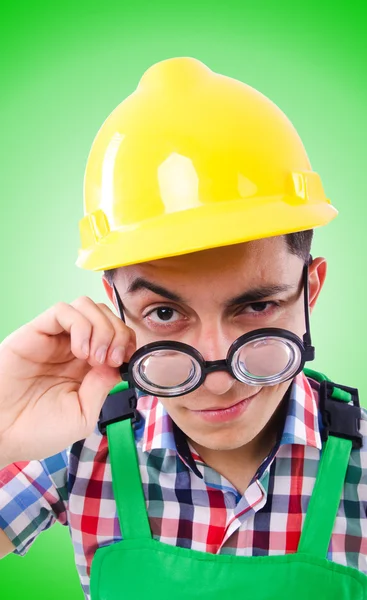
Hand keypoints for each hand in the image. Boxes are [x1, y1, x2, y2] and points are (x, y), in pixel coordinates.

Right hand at [0, 297, 134, 465]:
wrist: (1, 435)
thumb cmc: (37, 430)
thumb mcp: (82, 416)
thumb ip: (101, 388)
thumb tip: (117, 364)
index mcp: (87, 366)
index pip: (117, 335)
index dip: (127, 341)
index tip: (126, 360)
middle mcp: (73, 347)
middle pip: (106, 316)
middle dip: (118, 333)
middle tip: (111, 359)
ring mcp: (55, 338)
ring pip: (86, 306)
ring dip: (101, 327)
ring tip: (94, 357)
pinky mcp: (36, 332)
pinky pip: (62, 311)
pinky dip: (80, 325)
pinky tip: (80, 351)